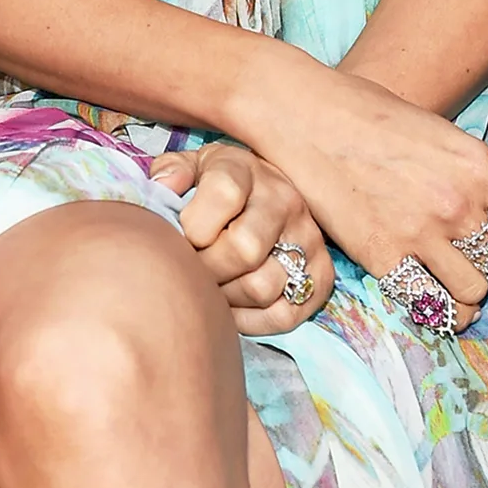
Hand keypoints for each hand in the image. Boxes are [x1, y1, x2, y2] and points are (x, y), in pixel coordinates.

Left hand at [151, 141, 333, 335]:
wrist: (265, 191)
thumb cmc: (215, 185)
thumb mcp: (191, 166)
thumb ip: (171, 172)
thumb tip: (165, 188)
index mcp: (245, 168)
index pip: (224, 194)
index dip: (195, 225)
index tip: (183, 236)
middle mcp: (283, 200)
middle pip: (244, 249)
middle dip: (208, 268)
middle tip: (194, 270)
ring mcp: (308, 238)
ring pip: (263, 286)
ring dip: (227, 297)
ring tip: (212, 286)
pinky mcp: (322, 275)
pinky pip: (285, 315)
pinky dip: (251, 320)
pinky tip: (233, 306)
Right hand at [249, 63, 487, 328]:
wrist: (304, 111)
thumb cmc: (366, 111)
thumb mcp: (437, 132)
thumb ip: (471, 176)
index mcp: (479, 167)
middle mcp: (459, 205)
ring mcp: (421, 233)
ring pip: (474, 294)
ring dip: (472, 295)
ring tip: (459, 285)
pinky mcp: (382, 256)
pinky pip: (430, 304)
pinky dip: (439, 308)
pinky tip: (435, 300)